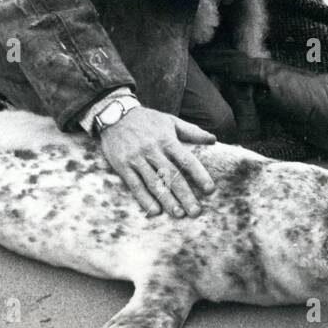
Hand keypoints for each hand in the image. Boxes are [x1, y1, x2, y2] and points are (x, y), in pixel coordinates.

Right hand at [99, 106, 216, 217]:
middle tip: (195, 212)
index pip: (186, 160)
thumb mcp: (170, 121)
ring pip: (154, 183)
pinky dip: (144, 199)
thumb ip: (192, 131)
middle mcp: (152, 150)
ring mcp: (136, 159)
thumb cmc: (146, 119)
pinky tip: (155, 211)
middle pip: (171, 175)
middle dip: (185, 195)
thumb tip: (213, 139)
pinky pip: (134, 185)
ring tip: (178, 214)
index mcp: (166, 140)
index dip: (199, 175)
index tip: (209, 190)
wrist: (114, 114)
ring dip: (167, 200)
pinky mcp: (122, 165)